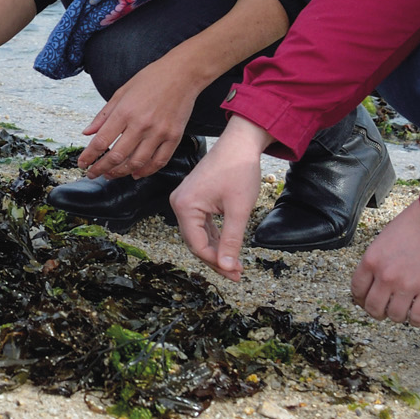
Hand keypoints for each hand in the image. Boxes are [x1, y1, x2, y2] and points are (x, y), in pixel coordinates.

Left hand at [79, 56, 202, 178]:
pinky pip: (158, 161)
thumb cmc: (151, 79)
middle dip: (101, 169)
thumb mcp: (121, 92)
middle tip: (93, 173)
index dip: (89, 156)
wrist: (182, 74)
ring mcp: (159, 133)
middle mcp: (141, 125)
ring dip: (121, 173)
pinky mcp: (174, 137)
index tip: (82, 163)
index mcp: (125, 112)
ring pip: (136, 162)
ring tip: (111, 175)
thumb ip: (103, 115)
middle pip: (117, 156)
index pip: (101, 141)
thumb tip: (87, 133)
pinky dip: (145, 171)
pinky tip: (135, 173)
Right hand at [168, 116, 268, 280]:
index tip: (235, 273)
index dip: (216, 262)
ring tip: (236, 266)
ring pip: (199, 235)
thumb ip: (232, 241)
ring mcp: (185, 201)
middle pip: (195, 242)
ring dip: (217, 250)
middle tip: (237, 274)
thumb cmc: (239, 172)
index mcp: (185, 206)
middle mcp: (179, 204)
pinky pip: (202, 225)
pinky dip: (215, 237)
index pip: (197, 245)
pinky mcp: (194, 199)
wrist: (240, 143)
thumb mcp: (238, 210)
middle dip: (216, 259)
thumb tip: (228, 268)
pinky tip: (229, 248)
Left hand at [350, 203, 419, 324]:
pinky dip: (415, 320)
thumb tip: (376, 279)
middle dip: (376, 312)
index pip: (357, 290)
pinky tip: (416, 314)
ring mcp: (408, 284)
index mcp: (371, 260)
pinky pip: (418, 317)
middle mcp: (386, 275)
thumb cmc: (415, 224)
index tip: (366, 300)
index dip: (360, 299)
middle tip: (383, 309)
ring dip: (397, 315)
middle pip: (373, 307)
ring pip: (394, 316)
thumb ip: (377, 260)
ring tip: (402, 309)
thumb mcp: (384, 239)